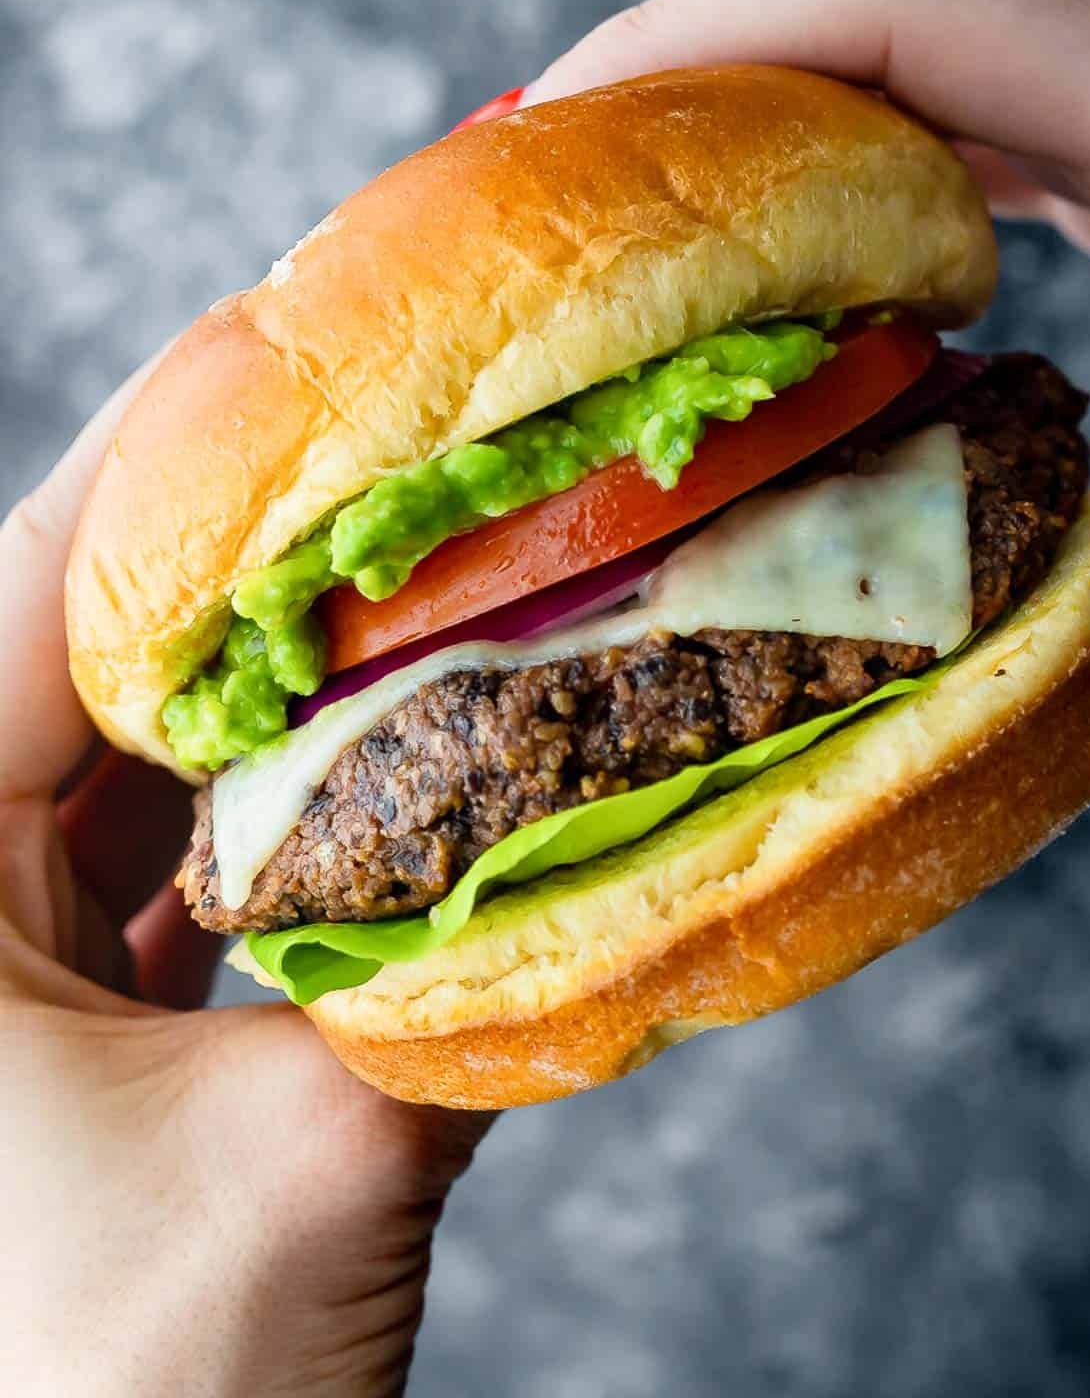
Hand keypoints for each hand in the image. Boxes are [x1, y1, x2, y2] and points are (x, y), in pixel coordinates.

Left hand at [0, 368, 490, 1396]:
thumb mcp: (297, 1176)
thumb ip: (450, 977)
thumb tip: (601, 836)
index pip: (38, 594)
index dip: (186, 459)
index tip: (307, 345)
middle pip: (89, 663)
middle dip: (252, 566)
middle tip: (397, 463)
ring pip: (129, 766)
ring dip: (268, 697)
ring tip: (404, 598)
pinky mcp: (54, 1031)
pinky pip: (158, 868)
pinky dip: (265, 816)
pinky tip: (368, 780)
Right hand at [526, 0, 1089, 725]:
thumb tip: (996, 689)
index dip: (686, 41)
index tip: (530, 148)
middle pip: (855, 15)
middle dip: (666, 101)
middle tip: (518, 229)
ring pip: (892, 64)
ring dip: (739, 143)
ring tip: (613, 271)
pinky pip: (950, 120)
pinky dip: (833, 182)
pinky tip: (778, 285)